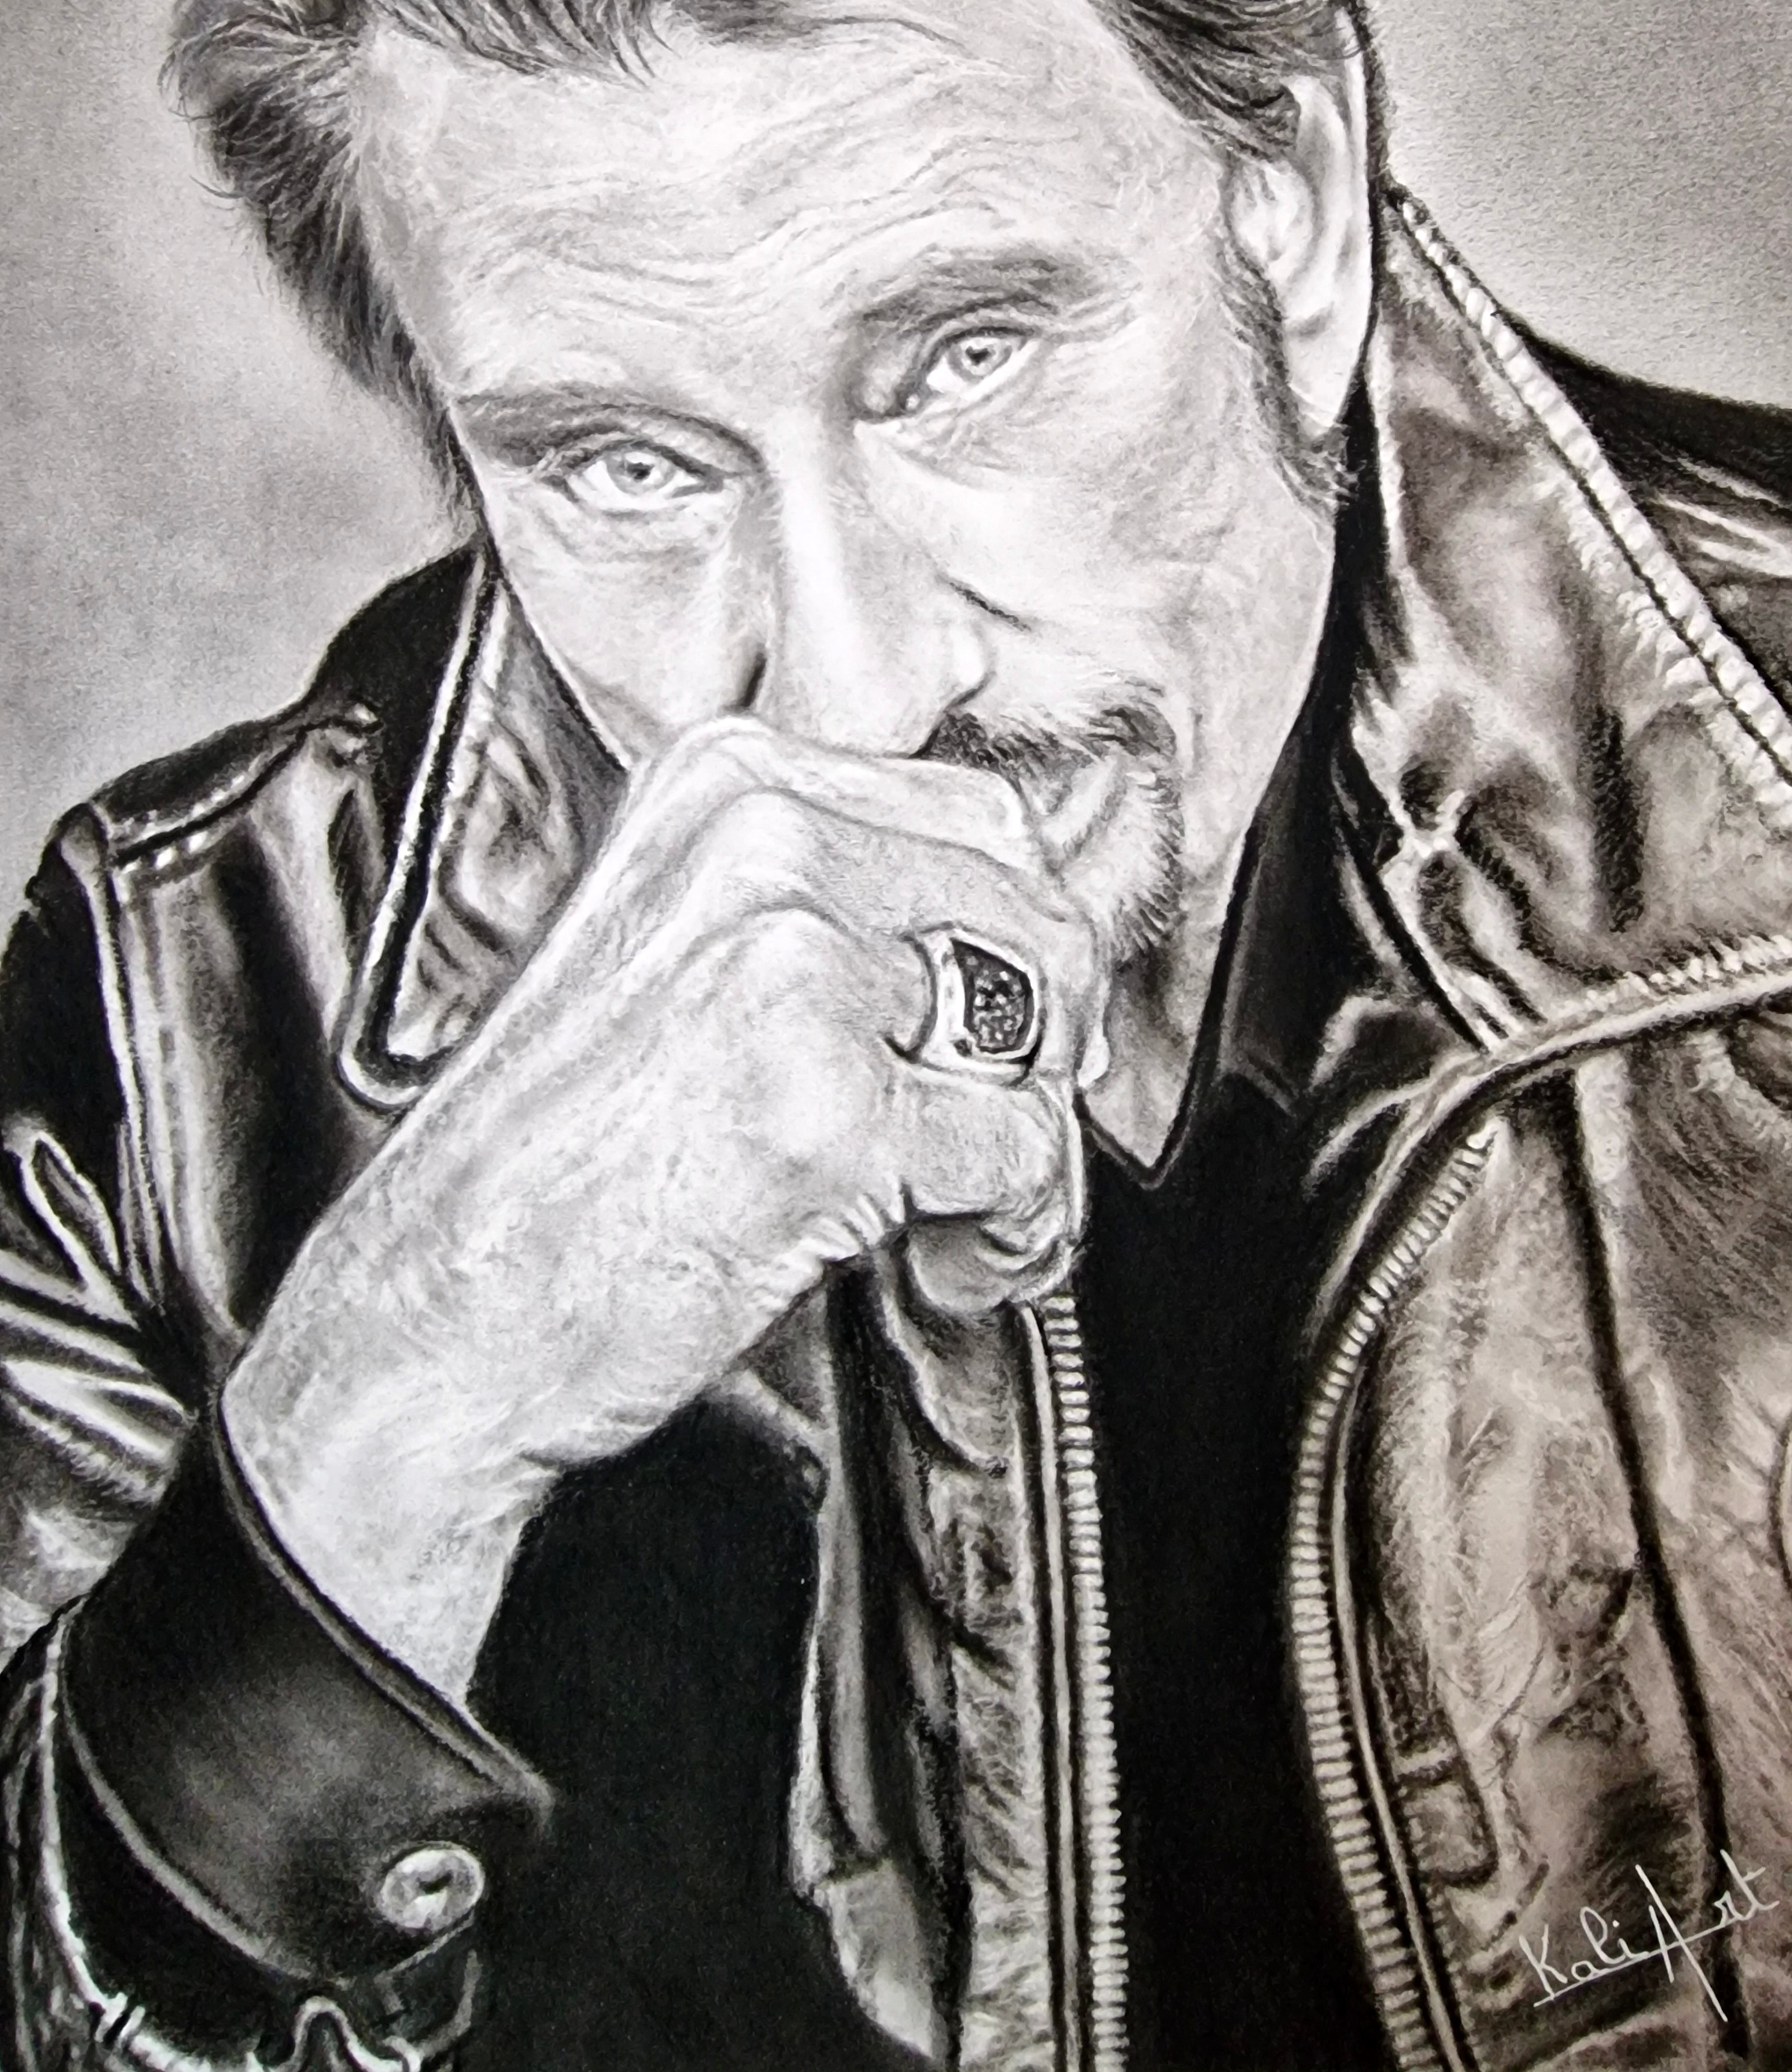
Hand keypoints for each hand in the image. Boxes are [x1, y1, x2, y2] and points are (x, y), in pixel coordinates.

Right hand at [223, 719, 1106, 1693]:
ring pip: (1043, 1037)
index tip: (1011, 1032)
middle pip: (1037, 917)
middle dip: (1054, 1043)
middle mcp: (763, 842)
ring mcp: (795, 968)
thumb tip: (1026, 922)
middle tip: (1000, 1131)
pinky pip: (1020, 1154)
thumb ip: (826, 899)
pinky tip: (941, 1262)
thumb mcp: (675, 947)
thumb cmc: (554, 1159)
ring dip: (1035, 1149)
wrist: (431, 1315)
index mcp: (727, 782)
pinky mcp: (829, 1108)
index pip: (982, 817)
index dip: (1028, 940)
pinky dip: (1011, 1228)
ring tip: (961, 1212)